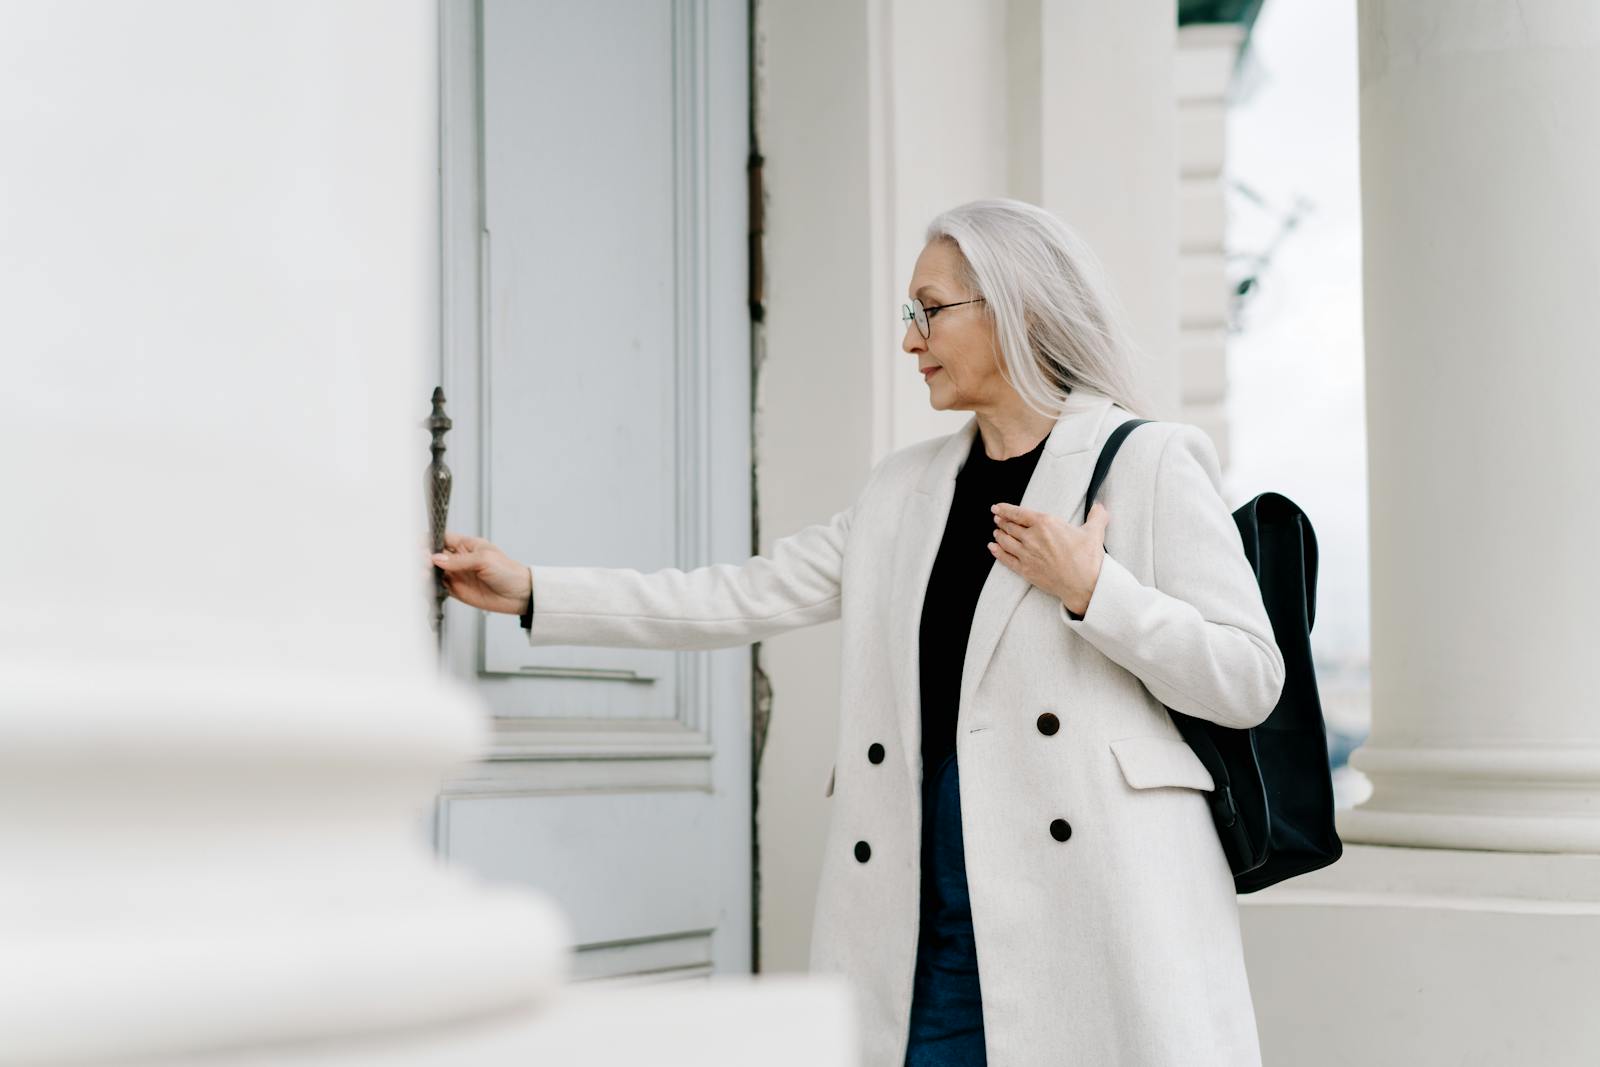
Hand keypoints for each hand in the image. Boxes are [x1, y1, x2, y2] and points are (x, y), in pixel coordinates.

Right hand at [430, 532, 531, 614]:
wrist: (519, 594)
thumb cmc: (507, 571)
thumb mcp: (484, 560)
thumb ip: (458, 560)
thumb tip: (435, 558)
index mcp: (466, 545)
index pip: (443, 538)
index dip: (430, 539)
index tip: (418, 542)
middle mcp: (459, 559)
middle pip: (434, 554)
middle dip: (424, 555)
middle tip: (421, 560)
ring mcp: (457, 575)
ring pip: (434, 571)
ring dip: (425, 571)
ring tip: (422, 573)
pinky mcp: (457, 590)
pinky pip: (439, 586)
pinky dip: (430, 585)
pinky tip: (426, 584)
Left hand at [989, 500, 1108, 615]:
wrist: (1084, 584)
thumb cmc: (1088, 558)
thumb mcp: (1094, 532)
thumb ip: (1096, 516)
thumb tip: (1100, 506)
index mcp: (1045, 523)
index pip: (1019, 513)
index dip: (1005, 509)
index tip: (996, 508)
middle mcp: (1032, 537)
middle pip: (1010, 527)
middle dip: (1001, 522)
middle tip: (997, 519)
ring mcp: (1026, 554)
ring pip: (1005, 541)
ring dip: (998, 535)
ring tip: (996, 532)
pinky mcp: (1025, 570)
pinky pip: (1006, 559)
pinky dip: (997, 552)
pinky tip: (992, 548)